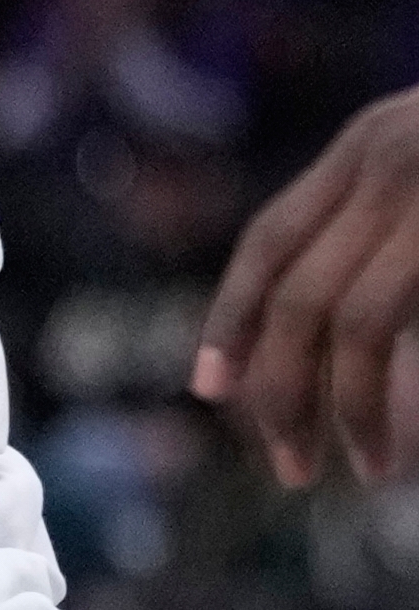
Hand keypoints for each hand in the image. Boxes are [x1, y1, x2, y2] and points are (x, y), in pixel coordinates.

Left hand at [199, 87, 418, 484]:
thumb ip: (386, 228)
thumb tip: (320, 334)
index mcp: (375, 142)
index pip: (271, 238)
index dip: (232, 316)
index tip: (210, 389)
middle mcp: (395, 156)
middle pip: (299, 290)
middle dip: (281, 386)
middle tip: (290, 466)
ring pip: (359, 318)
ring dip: (347, 403)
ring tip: (361, 467)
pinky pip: (404, 316)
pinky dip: (396, 388)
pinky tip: (402, 440)